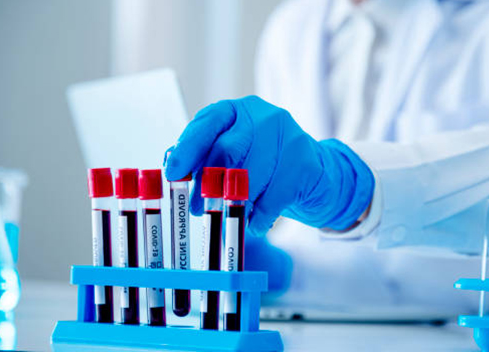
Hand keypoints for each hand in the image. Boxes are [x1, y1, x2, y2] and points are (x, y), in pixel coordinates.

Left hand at [165, 96, 374, 235]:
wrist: (315, 174)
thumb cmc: (264, 166)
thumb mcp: (234, 156)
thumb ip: (205, 159)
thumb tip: (174, 170)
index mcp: (238, 111)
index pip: (207, 123)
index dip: (187, 149)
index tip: (173, 173)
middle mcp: (263, 117)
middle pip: (227, 150)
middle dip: (208, 184)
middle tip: (197, 208)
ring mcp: (288, 137)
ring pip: (249, 178)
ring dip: (235, 205)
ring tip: (230, 218)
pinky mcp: (305, 163)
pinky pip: (272, 198)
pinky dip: (258, 218)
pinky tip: (255, 224)